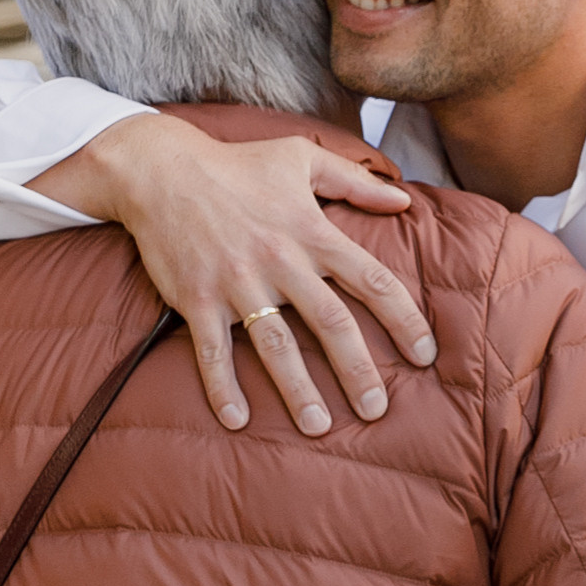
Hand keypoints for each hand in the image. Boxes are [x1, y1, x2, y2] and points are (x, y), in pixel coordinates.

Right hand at [33, 113, 436, 436]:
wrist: (161, 170)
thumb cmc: (237, 165)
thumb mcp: (302, 158)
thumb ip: (357, 182)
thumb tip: (406, 201)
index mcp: (312, 232)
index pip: (373, 280)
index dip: (404, 320)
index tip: (424, 355)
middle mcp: (281, 261)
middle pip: (331, 323)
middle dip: (358, 371)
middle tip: (376, 411)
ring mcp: (237, 283)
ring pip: (276, 346)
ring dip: (298, 390)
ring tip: (318, 427)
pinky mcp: (198, 299)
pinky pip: (213, 352)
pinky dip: (223, 387)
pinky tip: (238, 419)